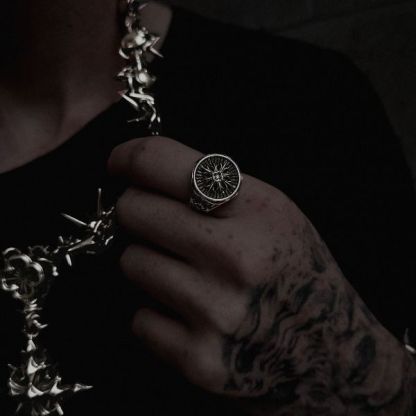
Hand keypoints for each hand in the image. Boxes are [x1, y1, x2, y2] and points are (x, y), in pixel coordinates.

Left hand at [108, 136, 414, 414]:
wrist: (329, 350)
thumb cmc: (296, 271)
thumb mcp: (274, 213)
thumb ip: (215, 187)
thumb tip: (143, 173)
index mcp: (258, 211)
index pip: (163, 163)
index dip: (130, 157)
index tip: (119, 164)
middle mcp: (236, 258)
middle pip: (133, 211)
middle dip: (139, 212)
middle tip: (162, 225)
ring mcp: (216, 312)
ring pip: (131, 263)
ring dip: (149, 263)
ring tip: (187, 274)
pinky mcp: (200, 359)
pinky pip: (140, 318)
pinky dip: (157, 313)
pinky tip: (191, 313)